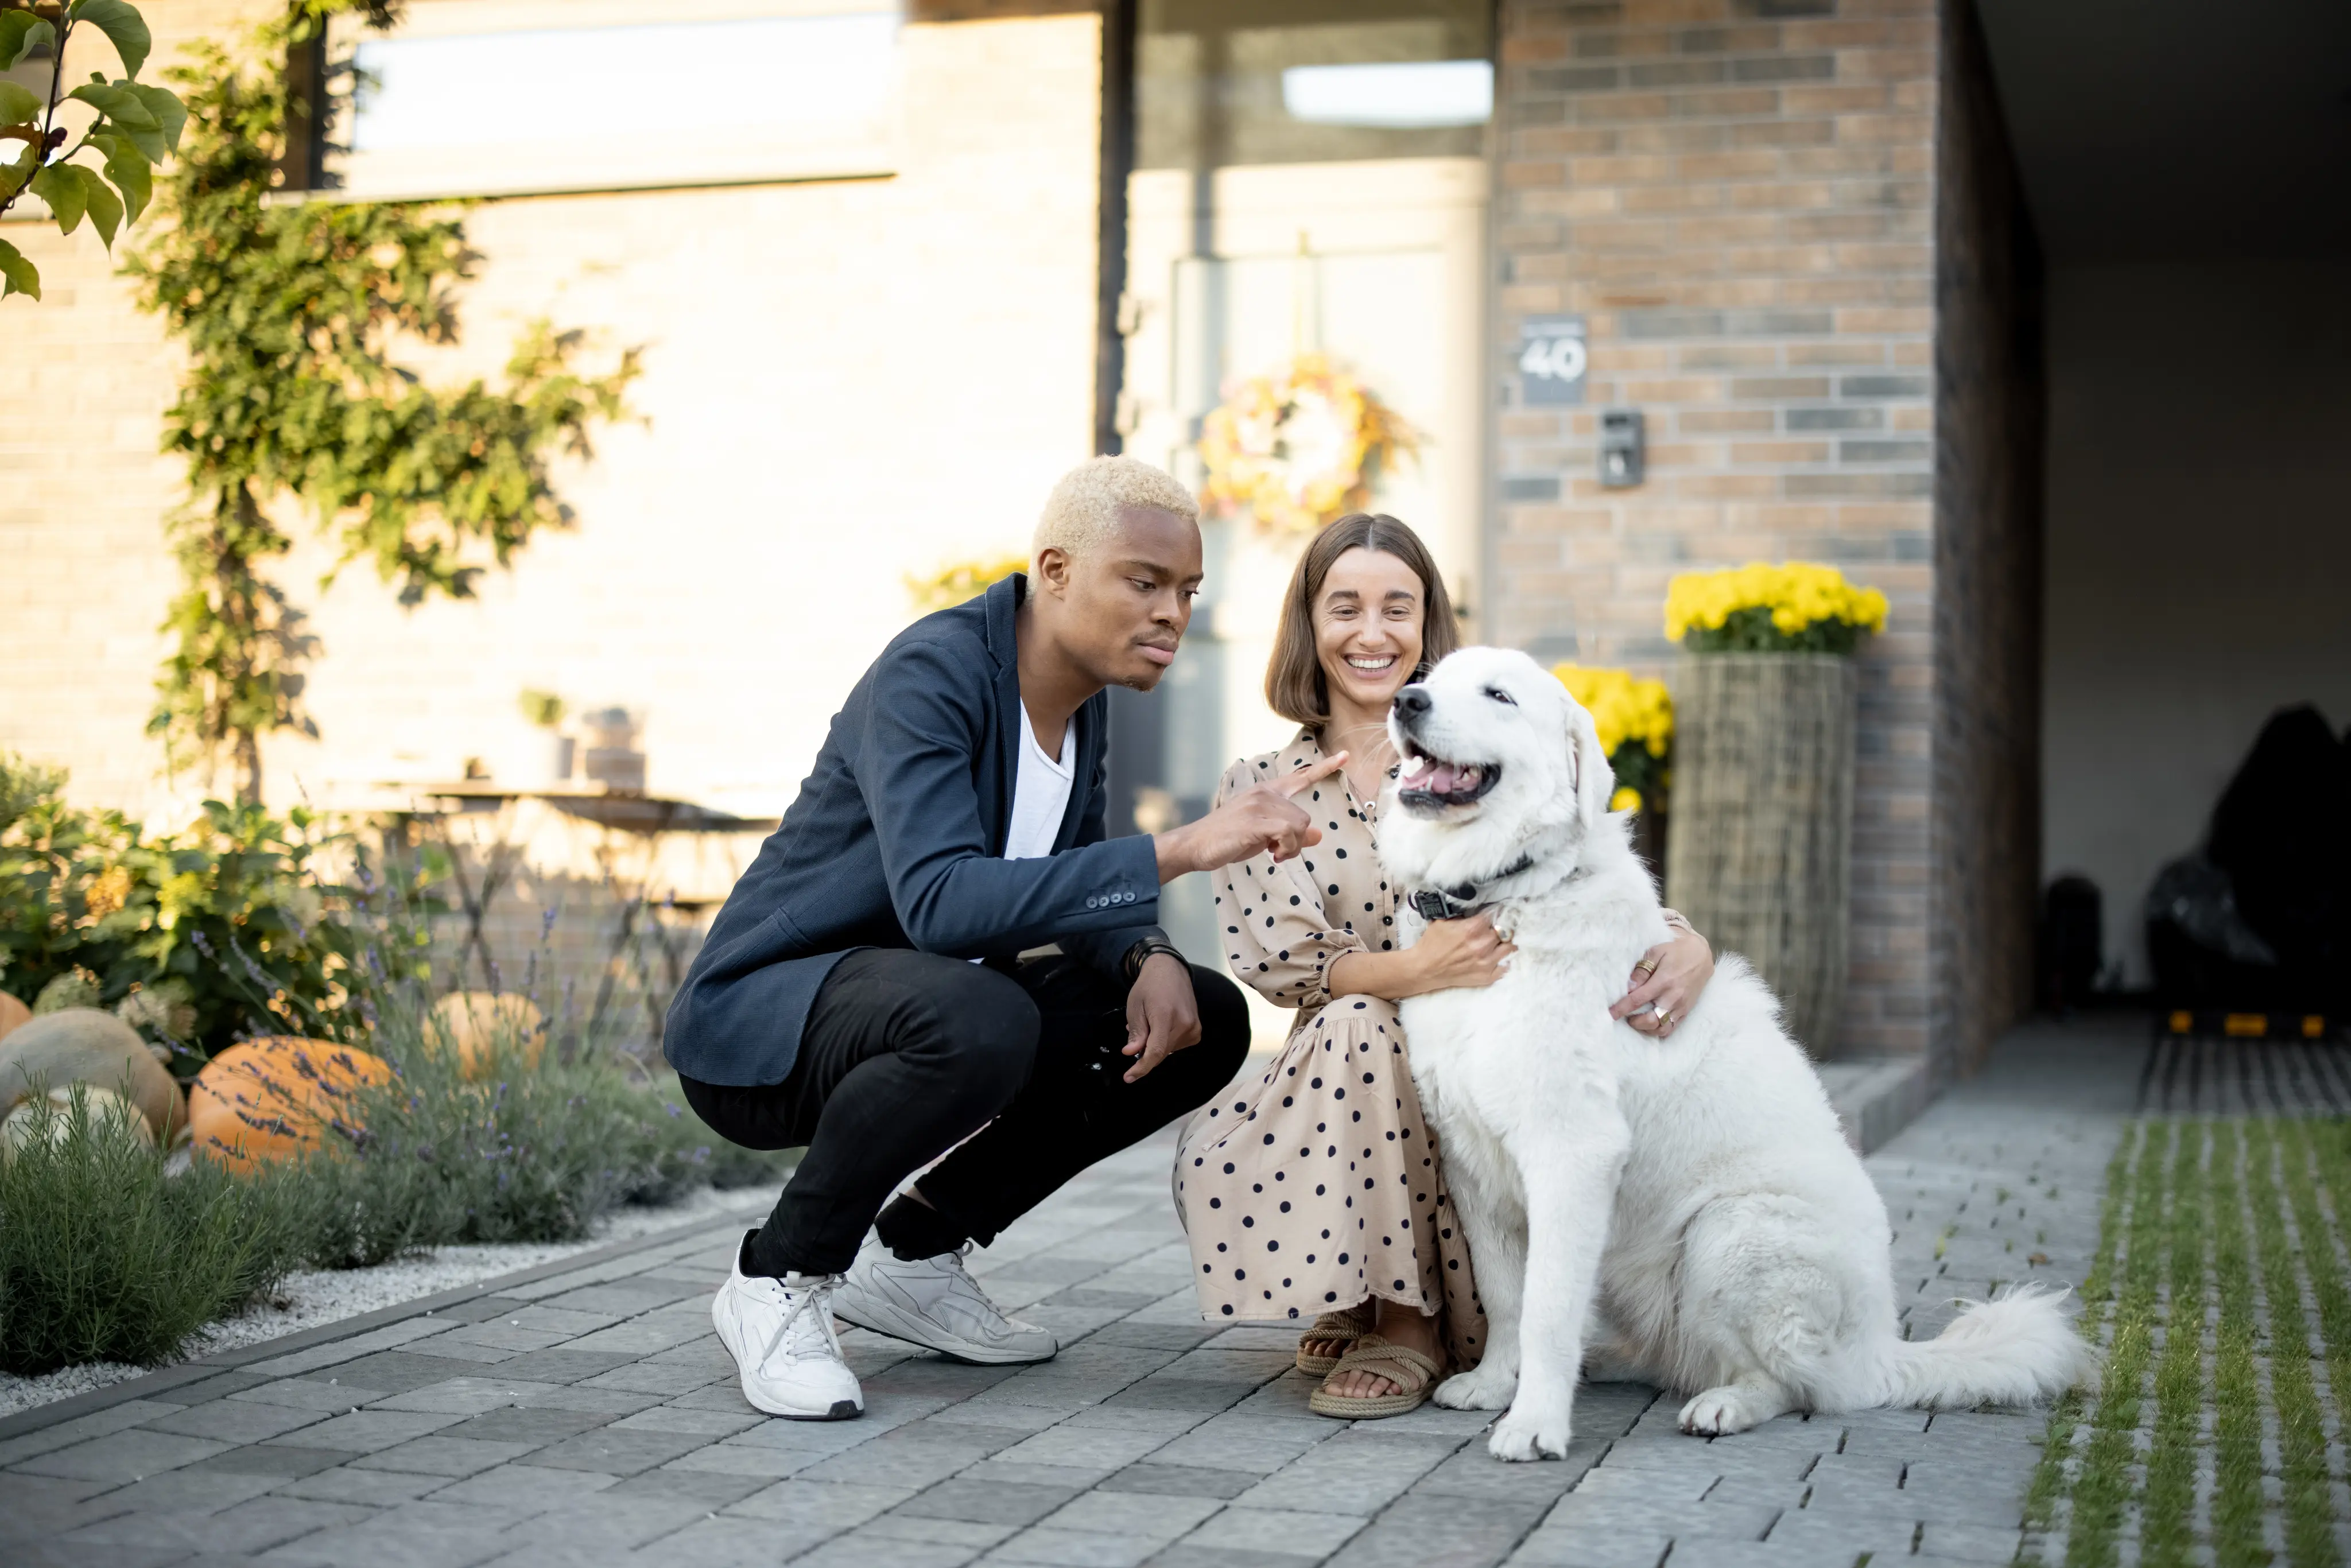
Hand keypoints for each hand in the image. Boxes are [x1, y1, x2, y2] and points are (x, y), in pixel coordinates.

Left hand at [1121, 953, 1200, 1081]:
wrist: (1170, 971)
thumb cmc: (1149, 986)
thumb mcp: (1135, 1006)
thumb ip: (1136, 1032)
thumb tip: (1131, 1053)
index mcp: (1166, 1016)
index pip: (1155, 1051)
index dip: (1142, 1068)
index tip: (1128, 1077)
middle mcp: (1184, 1024)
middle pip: (1161, 1052)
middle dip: (1145, 1051)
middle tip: (1136, 1034)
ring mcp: (1194, 1028)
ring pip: (1168, 1050)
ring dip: (1155, 1044)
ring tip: (1149, 1024)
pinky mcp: (1197, 1030)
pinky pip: (1177, 1045)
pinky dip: (1166, 1042)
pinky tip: (1161, 1026)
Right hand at [1155, 752, 1346, 878]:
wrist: (1195, 845)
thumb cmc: (1228, 839)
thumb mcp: (1264, 835)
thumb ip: (1291, 833)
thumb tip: (1319, 834)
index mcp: (1266, 792)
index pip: (1300, 777)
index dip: (1325, 768)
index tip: (1345, 756)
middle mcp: (1264, 793)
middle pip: (1304, 816)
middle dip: (1297, 841)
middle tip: (1279, 852)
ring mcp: (1258, 805)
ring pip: (1299, 825)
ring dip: (1291, 847)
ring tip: (1273, 853)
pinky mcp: (1254, 820)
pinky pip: (1289, 833)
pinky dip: (1287, 848)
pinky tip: (1273, 854)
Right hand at [1410, 911, 1515, 992]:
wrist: (1424, 969)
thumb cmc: (1432, 943)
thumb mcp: (1443, 921)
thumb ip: (1462, 914)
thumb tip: (1474, 907)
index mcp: (1472, 928)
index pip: (1496, 914)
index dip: (1496, 912)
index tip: (1497, 912)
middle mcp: (1483, 944)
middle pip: (1504, 931)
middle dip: (1500, 928)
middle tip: (1495, 929)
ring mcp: (1486, 962)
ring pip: (1510, 947)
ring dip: (1505, 944)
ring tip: (1499, 942)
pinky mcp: (1486, 977)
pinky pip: (1506, 967)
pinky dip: (1503, 961)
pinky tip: (1497, 957)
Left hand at [1612, 924, 1712, 1038]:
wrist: (1702, 955)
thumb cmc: (1676, 951)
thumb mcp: (1657, 952)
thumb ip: (1642, 970)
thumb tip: (1629, 987)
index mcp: (1664, 981)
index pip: (1638, 1000)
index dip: (1622, 1008)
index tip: (1610, 1014)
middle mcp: (1674, 997)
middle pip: (1651, 1020)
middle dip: (1635, 1022)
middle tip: (1626, 1016)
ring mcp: (1682, 1006)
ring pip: (1661, 1028)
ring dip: (1646, 1029)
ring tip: (1637, 1020)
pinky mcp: (1687, 1011)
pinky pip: (1672, 1028)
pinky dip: (1658, 1029)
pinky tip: (1650, 1023)